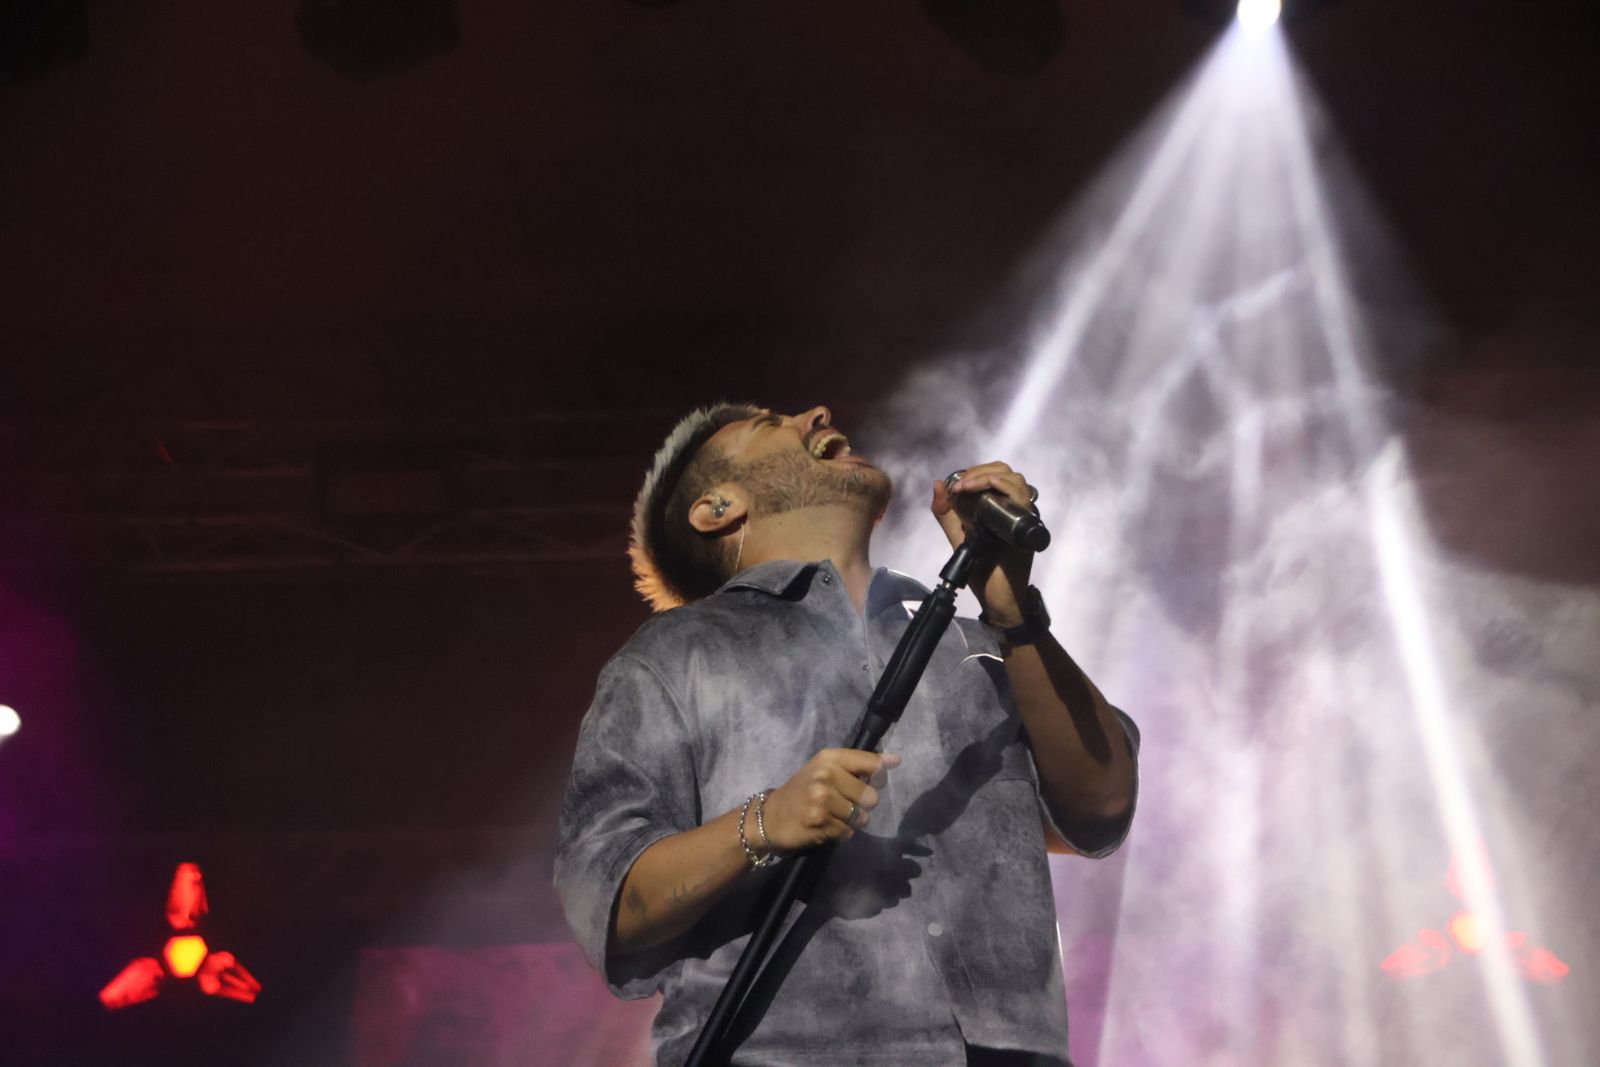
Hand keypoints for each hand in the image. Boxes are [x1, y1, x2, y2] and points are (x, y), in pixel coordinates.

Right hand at [761, 748, 899, 851]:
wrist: (769, 818)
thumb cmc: (802, 791)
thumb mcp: (823, 769)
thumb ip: (857, 765)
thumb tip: (896, 760)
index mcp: (829, 758)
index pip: (870, 762)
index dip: (882, 770)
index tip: (891, 767)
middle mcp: (825, 775)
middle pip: (871, 796)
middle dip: (862, 805)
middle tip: (843, 804)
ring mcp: (822, 799)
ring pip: (861, 817)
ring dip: (852, 822)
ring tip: (833, 817)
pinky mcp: (821, 822)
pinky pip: (849, 832)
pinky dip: (840, 833)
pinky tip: (825, 827)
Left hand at [930, 461, 1037, 623]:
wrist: (996, 597)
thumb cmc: (980, 569)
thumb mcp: (957, 536)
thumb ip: (946, 513)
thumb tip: (938, 483)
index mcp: (1000, 507)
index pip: (995, 474)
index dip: (975, 472)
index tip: (956, 485)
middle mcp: (1015, 508)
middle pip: (1006, 471)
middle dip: (979, 471)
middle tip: (961, 485)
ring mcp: (1023, 515)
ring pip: (1015, 479)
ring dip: (986, 476)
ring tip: (966, 487)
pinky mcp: (1026, 524)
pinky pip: (1020, 495)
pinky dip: (999, 485)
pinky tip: (979, 492)